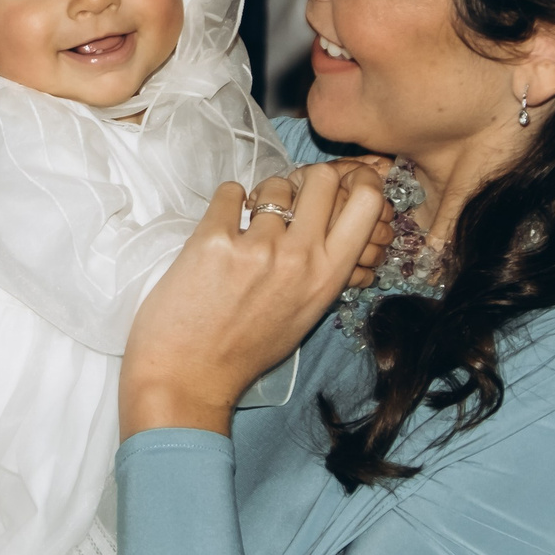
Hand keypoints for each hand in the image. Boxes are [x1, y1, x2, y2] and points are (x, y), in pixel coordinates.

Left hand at [121, 161, 388, 438]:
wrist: (187, 376)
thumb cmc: (246, 349)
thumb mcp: (306, 312)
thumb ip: (323, 266)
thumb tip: (331, 215)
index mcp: (330, 277)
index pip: (367, 201)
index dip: (354, 181)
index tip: (336, 186)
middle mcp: (301, 257)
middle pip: (322, 177)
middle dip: (305, 182)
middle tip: (286, 202)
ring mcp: (258, 247)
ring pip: (273, 186)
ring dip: (261, 199)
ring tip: (246, 230)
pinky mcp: (214, 240)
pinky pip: (230, 192)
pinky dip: (226, 205)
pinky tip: (221, 232)